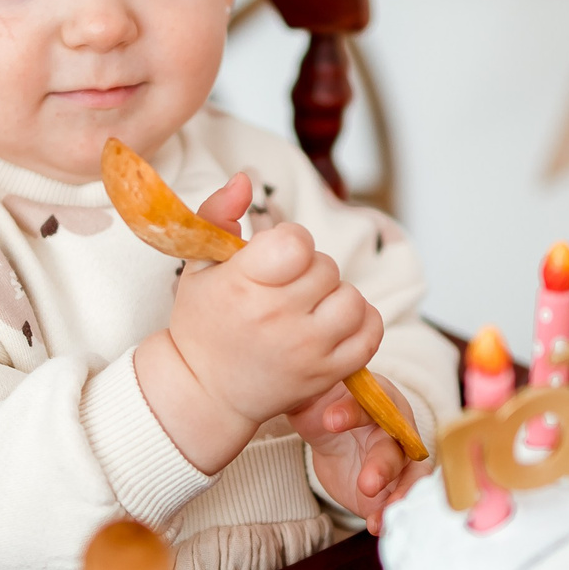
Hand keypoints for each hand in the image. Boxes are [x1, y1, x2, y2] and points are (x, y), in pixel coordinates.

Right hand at [134, 174, 383, 474]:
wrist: (205, 392)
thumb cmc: (202, 323)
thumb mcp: (198, 264)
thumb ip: (219, 214)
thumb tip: (245, 177)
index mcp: (243, 286)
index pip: (297, 242)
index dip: (290, 242)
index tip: (274, 258)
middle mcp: (277, 318)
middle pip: (326, 267)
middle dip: (309, 270)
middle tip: (285, 288)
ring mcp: (307, 350)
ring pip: (352, 298)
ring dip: (335, 297)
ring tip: (308, 307)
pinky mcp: (327, 373)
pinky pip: (370, 333)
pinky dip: (360, 323)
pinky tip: (333, 323)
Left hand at [293, 377, 430, 533]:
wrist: (327, 426)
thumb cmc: (325, 402)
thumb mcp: (313, 395)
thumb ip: (310, 392)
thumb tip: (298, 378)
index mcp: (379, 398)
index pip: (372, 401)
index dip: (352, 411)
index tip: (329, 421)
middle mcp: (395, 428)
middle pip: (396, 445)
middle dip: (383, 465)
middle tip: (368, 483)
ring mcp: (396, 458)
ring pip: (410, 475)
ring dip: (399, 495)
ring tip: (384, 515)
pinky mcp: (390, 485)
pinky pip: (398, 499)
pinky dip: (389, 513)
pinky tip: (377, 526)